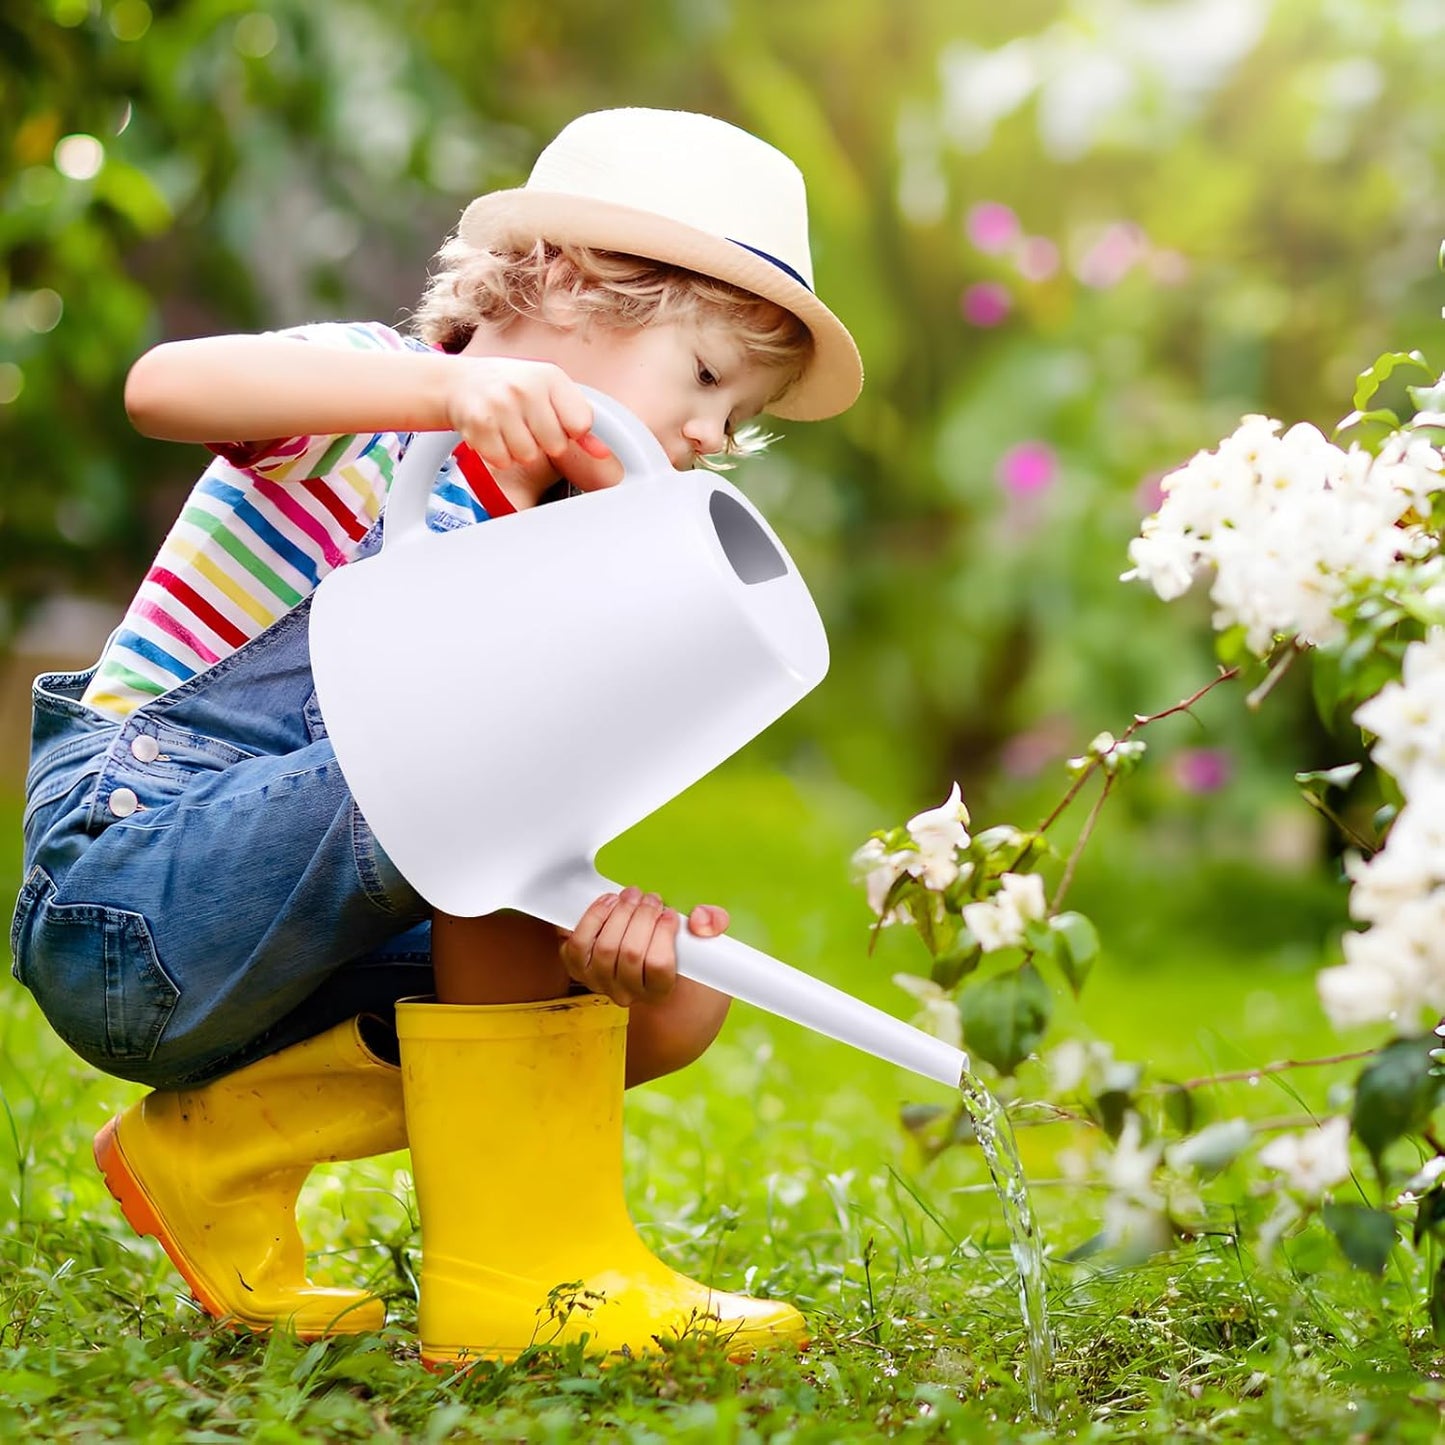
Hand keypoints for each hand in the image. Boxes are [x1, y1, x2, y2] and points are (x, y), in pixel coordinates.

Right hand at [445, 356, 621, 491]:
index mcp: (550, 377)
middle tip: (528, 426)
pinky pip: (503, 461)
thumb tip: (602, 452)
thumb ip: (577, 421)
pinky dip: (499, 455)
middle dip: (544, 444)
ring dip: (520, 451)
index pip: (581, 424)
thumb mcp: (548, 393)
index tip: (555, 421)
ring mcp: (500, 404)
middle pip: (556, 446)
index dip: (570, 431)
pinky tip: (494, 435)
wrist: (459, 382)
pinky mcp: (479, 423)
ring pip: (529, 457)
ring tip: (509, 429)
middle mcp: (526, 387)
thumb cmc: (511, 388)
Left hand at [559, 887, 730, 1007]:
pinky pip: (576, 946)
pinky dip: (591, 919)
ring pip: (603, 948)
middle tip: (651, 899)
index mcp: (659, 990)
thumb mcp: (705, 943)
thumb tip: (702, 917)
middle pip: (629, 953)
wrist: (644, 969)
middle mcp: (627, 993)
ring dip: (618, 914)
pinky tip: (608, 904)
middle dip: (641, 917)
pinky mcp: (579, 968)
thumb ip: (713, 924)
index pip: (658, 967)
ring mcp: (600, 982)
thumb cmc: (677, 954)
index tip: (670, 913)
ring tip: (632, 896)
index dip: (663, 934)